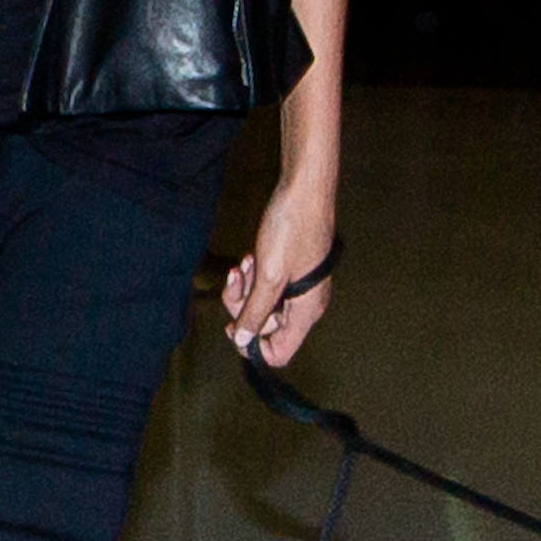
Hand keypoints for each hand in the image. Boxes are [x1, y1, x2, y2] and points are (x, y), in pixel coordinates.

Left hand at [222, 184, 336, 368]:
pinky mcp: (291, 269)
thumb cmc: (292, 228)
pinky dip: (253, 276)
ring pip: (262, 304)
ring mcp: (298, 286)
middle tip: (236, 281)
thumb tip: (243, 340)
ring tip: (243, 264)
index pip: (279, 352)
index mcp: (306, 311)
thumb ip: (255, 312)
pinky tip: (249, 258)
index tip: (235, 325)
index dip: (253, 345)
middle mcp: (305, 304)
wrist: (304, 189)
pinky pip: (266, 285)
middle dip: (244, 308)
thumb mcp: (269, 275)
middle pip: (265, 327)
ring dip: (246, 288)